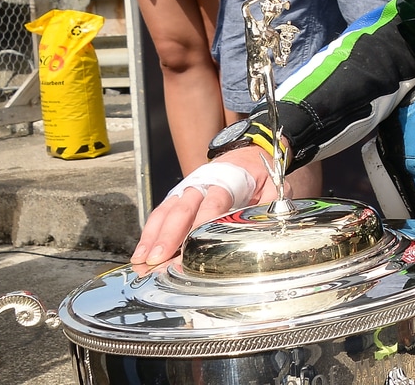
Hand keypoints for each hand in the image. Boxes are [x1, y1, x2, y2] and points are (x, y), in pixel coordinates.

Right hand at [130, 147, 284, 265]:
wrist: (247, 154)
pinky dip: (149, 232)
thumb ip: (270, 205)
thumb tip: (270, 226)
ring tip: (142, 260)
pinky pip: (161, 213)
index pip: (213, 202)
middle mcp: (202, 184)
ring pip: (166, 211)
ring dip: (152, 236)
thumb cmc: (259, 176)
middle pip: (182, 209)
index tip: (191, 244)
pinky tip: (141, 252)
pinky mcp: (179, 196)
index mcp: (228, 181)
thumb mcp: (272, 187)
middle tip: (157, 259)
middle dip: (168, 235)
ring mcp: (187, 190)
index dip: (201, 222)